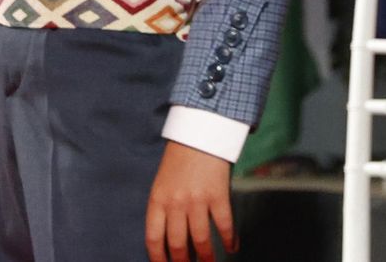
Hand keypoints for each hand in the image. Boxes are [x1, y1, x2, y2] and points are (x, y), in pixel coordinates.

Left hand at [145, 141, 236, 261]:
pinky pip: (223, 225)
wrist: (198, 135)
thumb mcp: (163, 184)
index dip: (158, 258)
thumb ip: (165, 209)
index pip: (153, 238)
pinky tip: (232, 247)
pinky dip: (228, 240)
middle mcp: (175, 203)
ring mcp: (196, 200)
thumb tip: (172, 239)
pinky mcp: (217, 195)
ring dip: (207, 257)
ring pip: (200, 240)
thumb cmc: (179, 161)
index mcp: (157, 200)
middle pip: (177, 243)